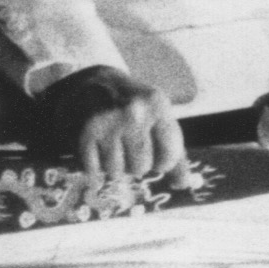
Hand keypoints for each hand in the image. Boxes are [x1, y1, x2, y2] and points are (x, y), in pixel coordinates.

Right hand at [26, 65, 186, 186]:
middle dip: (134, 163)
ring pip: (116, 172)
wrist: (89, 83)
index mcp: (157, 104)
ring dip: (112, 165)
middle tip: (125, 142)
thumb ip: (173, 150)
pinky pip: (94, 170)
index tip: (153, 153)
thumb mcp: (157, 117)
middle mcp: (134, 111)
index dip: (161, 162)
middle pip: (141, 167)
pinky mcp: (85, 131)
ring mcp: (108, 121)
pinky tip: (94, 147)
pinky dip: (93, 166)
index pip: (169, 156)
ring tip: (109, 143)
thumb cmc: (131, 106)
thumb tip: (183, 184)